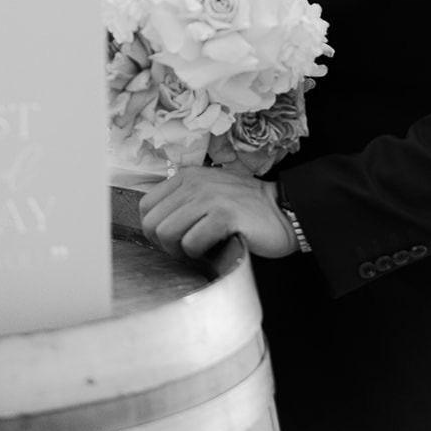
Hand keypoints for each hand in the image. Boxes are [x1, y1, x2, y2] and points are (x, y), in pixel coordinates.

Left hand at [140, 167, 297, 259]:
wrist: (284, 211)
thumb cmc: (245, 210)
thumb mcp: (209, 193)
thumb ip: (183, 201)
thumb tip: (155, 226)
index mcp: (187, 176)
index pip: (146, 206)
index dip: (155, 229)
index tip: (174, 239)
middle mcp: (195, 182)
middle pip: (152, 223)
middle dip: (165, 244)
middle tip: (186, 250)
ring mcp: (209, 197)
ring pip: (167, 233)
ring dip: (180, 251)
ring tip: (199, 251)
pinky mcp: (224, 216)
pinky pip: (191, 243)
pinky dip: (199, 255)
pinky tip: (214, 250)